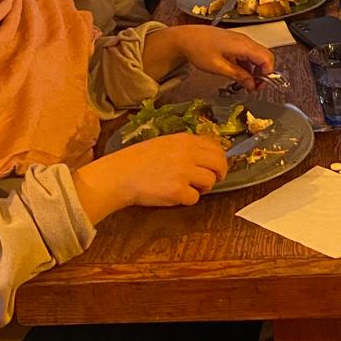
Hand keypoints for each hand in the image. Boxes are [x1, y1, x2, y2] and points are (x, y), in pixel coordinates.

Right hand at [74, 133, 227, 218]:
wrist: (121, 175)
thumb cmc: (139, 159)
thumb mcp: (165, 143)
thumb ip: (186, 147)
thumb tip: (206, 155)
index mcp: (185, 140)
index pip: (216, 146)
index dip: (220, 158)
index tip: (216, 165)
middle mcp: (188, 154)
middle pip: (219, 163)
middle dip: (220, 173)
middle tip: (212, 180)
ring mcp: (184, 173)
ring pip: (210, 182)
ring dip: (202, 187)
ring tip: (187, 187)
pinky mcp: (178, 192)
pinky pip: (195, 198)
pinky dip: (187, 199)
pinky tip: (174, 195)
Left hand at [166, 25, 275, 89]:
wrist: (185, 37)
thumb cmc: (198, 49)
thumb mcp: (218, 67)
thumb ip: (237, 75)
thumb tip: (251, 85)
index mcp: (242, 45)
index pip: (266, 58)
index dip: (268, 74)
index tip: (260, 86)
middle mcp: (245, 40)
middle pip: (265, 56)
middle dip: (264, 73)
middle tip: (255, 87)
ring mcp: (240, 40)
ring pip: (257, 55)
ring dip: (256, 70)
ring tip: (247, 84)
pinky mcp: (235, 42)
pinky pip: (248, 54)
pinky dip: (249, 65)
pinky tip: (240, 74)